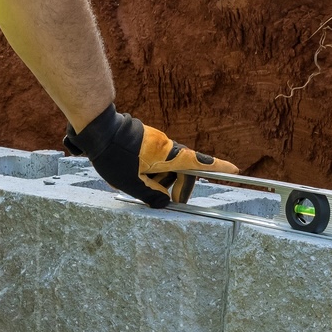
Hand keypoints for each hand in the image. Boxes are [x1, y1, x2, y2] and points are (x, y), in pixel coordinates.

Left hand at [65, 104, 237, 207]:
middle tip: (174, 203)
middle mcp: (166, 146)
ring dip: (158, 178)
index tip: (235, 170)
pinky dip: (147, 170)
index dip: (218, 167)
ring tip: (137, 186)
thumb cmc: (113, 155)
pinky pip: (152, 158)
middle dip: (179, 186)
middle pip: (182, 167)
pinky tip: (128, 176)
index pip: (198, 163)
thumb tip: (163, 203)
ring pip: (165, 164)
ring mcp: (154, 142)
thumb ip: (150, 195)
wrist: (97, 129)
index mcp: (168, 156)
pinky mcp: (143, 140)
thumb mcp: (131, 183)